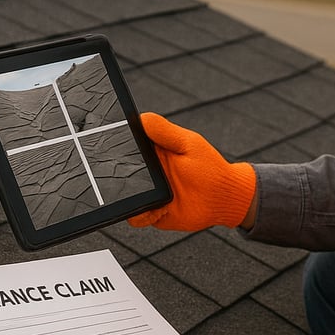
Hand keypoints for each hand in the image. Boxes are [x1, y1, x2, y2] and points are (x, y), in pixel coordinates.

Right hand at [127, 113, 256, 230]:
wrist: (223, 199)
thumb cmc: (209, 167)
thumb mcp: (187, 143)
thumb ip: (164, 131)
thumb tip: (139, 118)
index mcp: (152, 151)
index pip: (126, 146)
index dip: (116, 146)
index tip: (111, 147)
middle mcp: (146, 173)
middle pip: (119, 173)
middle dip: (116, 175)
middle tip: (132, 175)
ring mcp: (147, 194)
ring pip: (123, 197)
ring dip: (129, 198)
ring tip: (150, 195)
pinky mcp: (152, 213)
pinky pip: (135, 217)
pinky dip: (141, 215)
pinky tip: (160, 208)